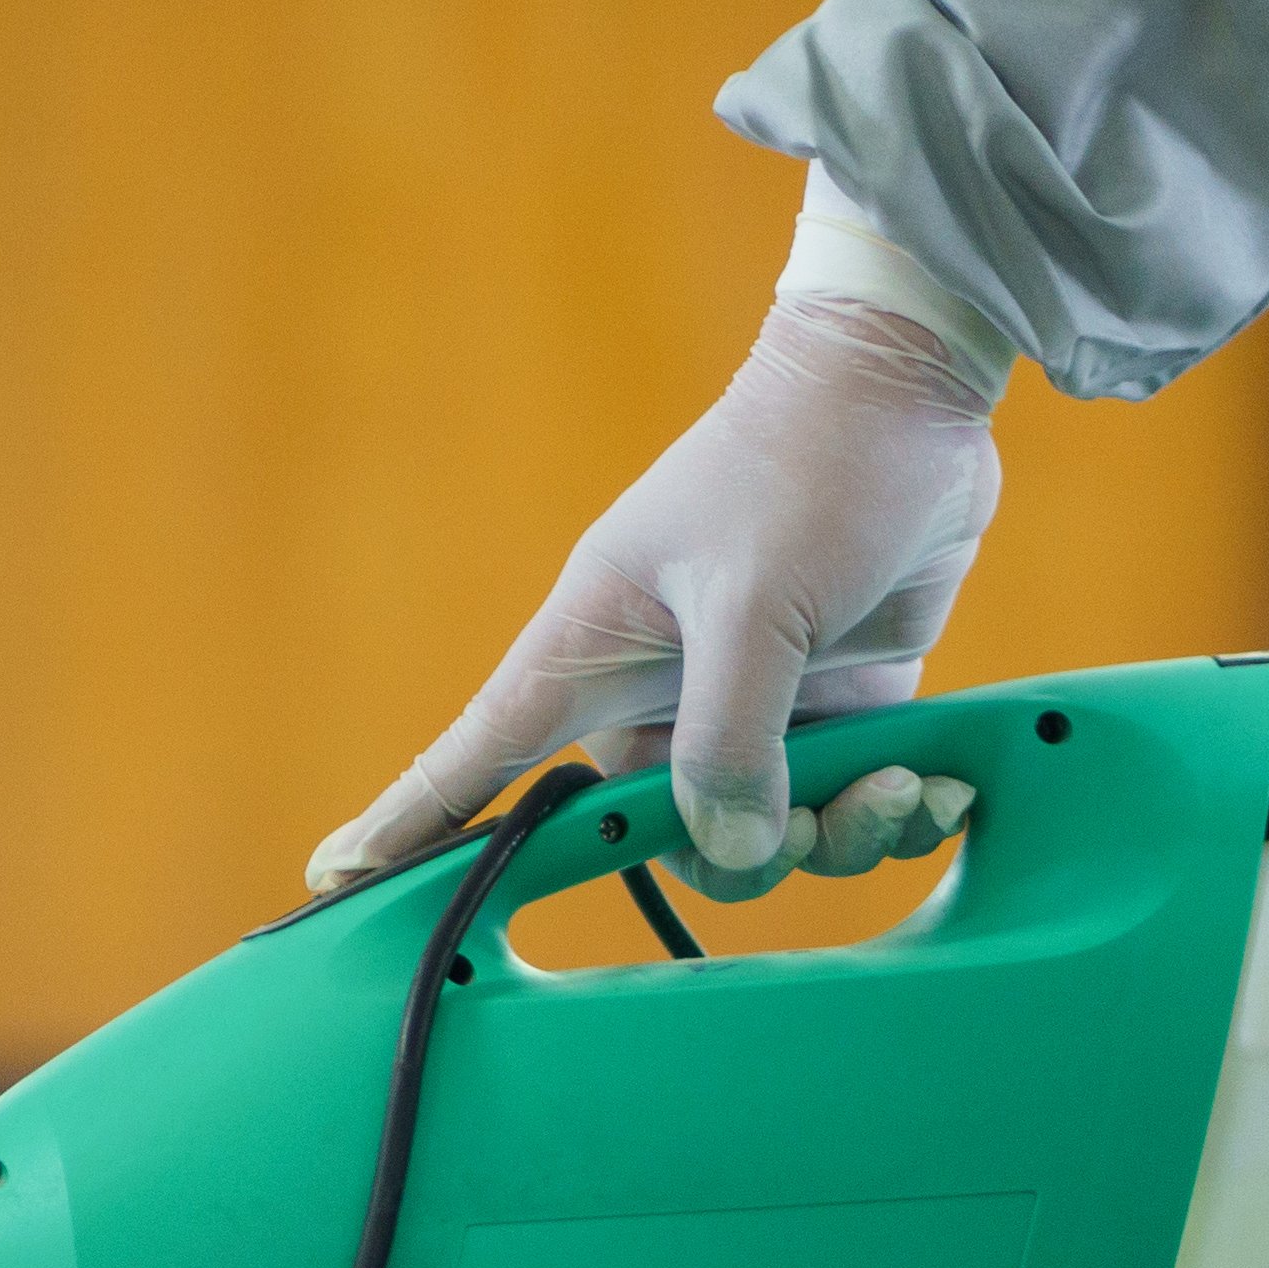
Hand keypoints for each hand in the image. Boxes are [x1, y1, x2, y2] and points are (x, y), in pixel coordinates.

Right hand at [306, 293, 1000, 904]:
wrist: (910, 384)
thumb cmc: (804, 467)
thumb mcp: (753, 606)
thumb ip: (732, 739)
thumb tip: (729, 848)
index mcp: (592, 649)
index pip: (475, 755)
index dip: (405, 824)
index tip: (334, 883)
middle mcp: (656, 685)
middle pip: (653, 833)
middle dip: (736, 855)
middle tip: (803, 827)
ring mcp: (747, 696)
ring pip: (761, 829)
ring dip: (833, 836)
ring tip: (899, 793)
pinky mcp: (831, 697)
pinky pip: (838, 796)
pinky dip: (886, 807)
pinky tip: (934, 785)